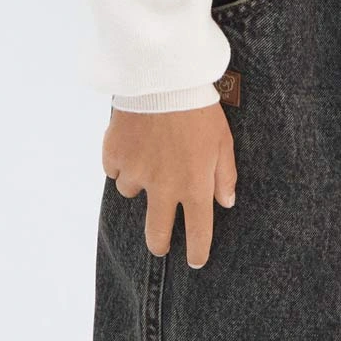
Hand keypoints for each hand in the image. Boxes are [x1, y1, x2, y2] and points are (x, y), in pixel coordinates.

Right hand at [103, 102, 238, 266]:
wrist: (162, 79)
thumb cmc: (199, 109)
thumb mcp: (223, 142)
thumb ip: (224, 176)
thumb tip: (226, 203)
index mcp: (194, 185)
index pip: (198, 231)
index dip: (197, 250)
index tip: (196, 261)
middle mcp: (163, 187)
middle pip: (156, 232)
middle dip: (159, 244)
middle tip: (160, 244)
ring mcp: (135, 173)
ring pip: (131, 193)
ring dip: (139, 183)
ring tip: (148, 159)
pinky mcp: (114, 155)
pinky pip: (114, 169)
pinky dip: (121, 162)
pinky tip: (132, 144)